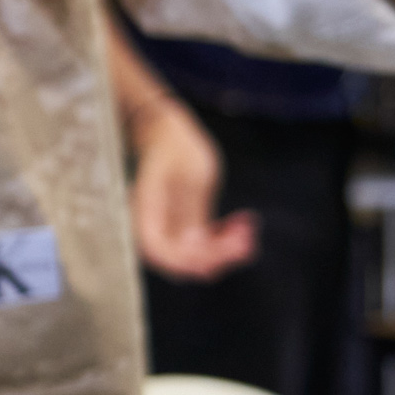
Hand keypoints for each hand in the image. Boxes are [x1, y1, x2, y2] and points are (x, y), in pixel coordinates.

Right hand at [128, 94, 257, 282]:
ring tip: (248, 226)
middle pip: (181, 262)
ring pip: (196, 258)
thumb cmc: (175, 145)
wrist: (165, 133)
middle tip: (249, 236)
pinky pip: (204, 247)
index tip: (227, 245)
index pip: (161, 252)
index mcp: (145, 213)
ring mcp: (168, 231)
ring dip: (226, 249)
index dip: (193, 258)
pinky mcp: (183, 229)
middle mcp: (153, 229)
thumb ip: (192, 209)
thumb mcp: (192, 172)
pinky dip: (225, 240)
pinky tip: (242, 222)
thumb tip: (196, 244)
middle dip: (218, 255)